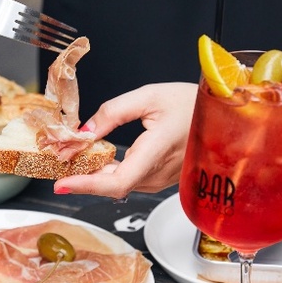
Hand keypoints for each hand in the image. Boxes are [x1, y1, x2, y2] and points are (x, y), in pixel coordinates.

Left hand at [54, 83, 196, 198]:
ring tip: (75, 157)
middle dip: (82, 177)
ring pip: (121, 185)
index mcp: (158, 150)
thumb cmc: (192, 103)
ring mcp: (163, 179)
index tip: (62, 184)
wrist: (222, 114)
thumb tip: (84, 131)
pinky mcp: (162, 179)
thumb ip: (113, 112)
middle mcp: (161, 172)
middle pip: (113, 185)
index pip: (118, 181)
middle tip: (59, 162)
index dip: (86, 186)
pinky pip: (131, 180)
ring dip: (95, 174)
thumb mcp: (149, 96)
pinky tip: (98, 159)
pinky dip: (110, 172)